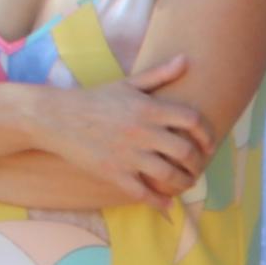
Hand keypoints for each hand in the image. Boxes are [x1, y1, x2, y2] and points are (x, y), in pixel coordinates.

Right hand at [36, 56, 210, 202]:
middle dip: (197, 162)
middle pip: (185, 151)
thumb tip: (186, 60)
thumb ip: (159, 74)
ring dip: (183, 183)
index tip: (209, 145)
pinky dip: (158, 202)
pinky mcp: (113, 173)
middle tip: (197, 167)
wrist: (56, 117)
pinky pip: (142, 193)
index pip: (192, 120)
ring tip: (186, 183)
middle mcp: (142, 132)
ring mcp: (127, 155)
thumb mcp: (128, 84)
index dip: (207, 134)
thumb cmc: (95, 99)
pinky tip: (167, 204)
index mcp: (148, 108)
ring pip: (168, 175)